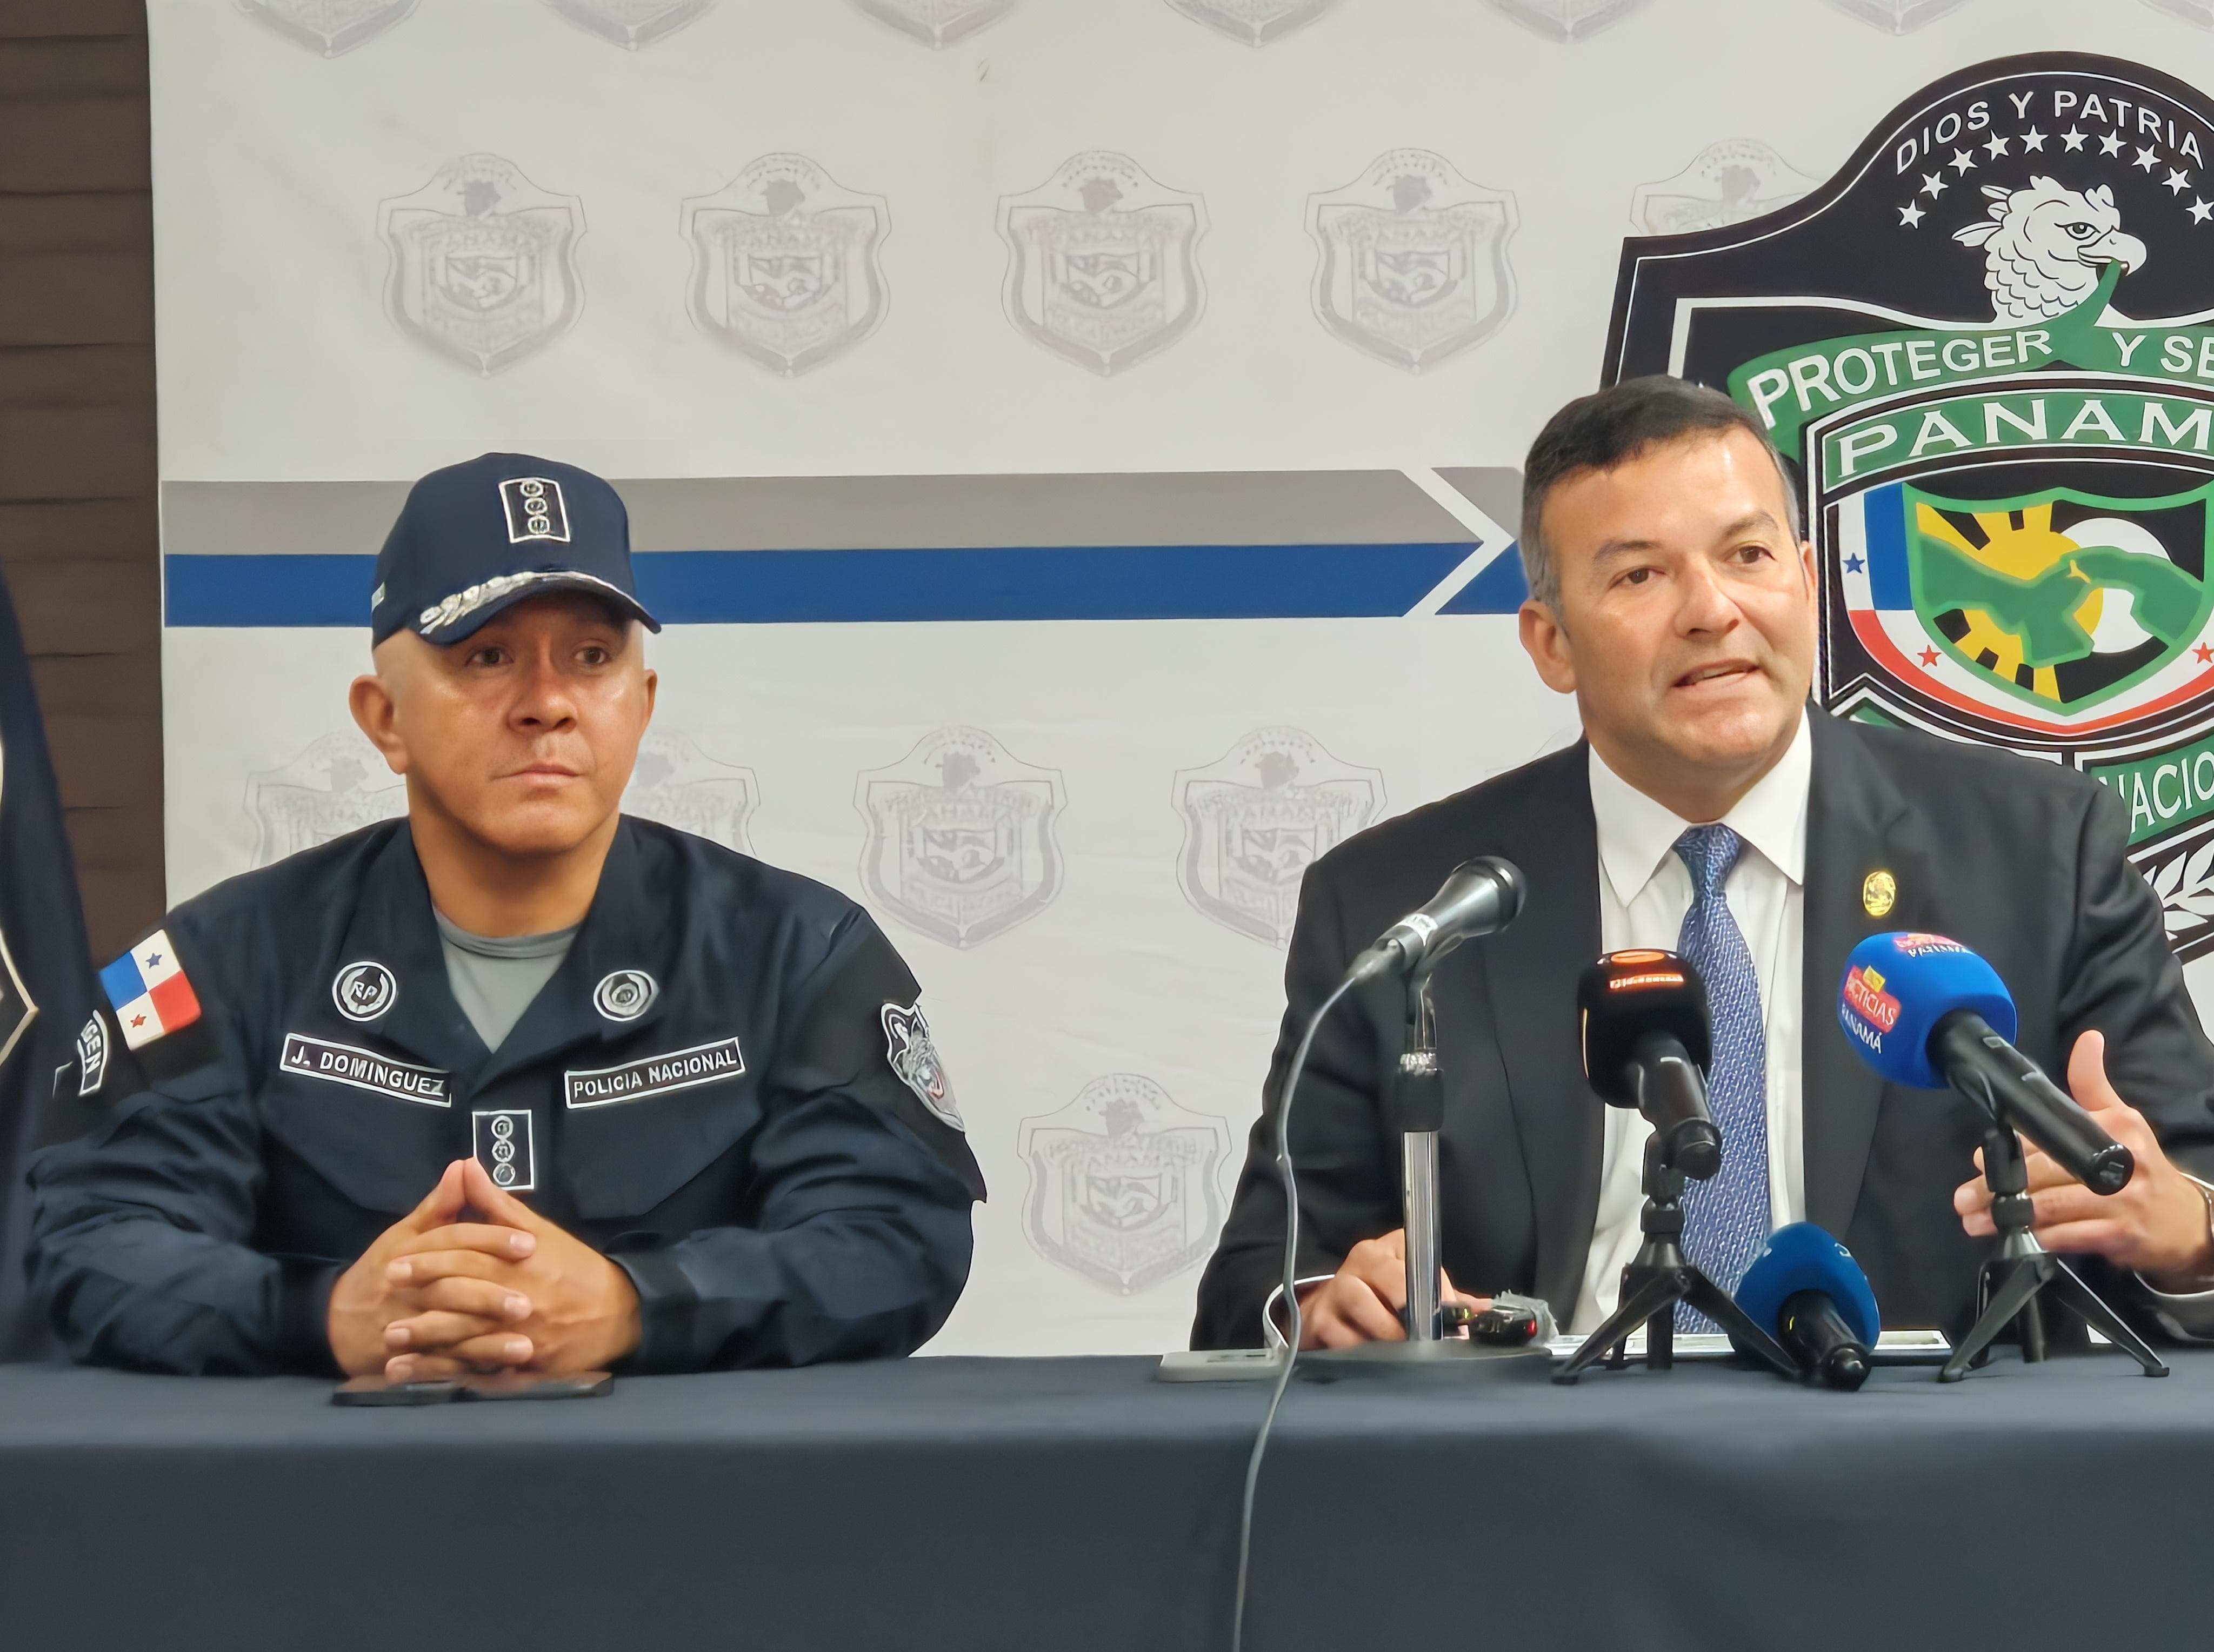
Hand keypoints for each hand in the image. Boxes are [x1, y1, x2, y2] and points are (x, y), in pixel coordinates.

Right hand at [326, 1161, 536, 1377]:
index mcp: (410, 1253)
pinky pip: (441, 1368)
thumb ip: (439, 1205)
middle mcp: (408, 1290)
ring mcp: (407, 1328)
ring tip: (525, 1346)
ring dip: (486, 1343)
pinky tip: (500, 1375)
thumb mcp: (404, 1233)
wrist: (334, 1321)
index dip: (491, 1240)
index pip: (453, 1242)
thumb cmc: (380, 1271)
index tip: (529, 1243)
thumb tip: (464, 1165)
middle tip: (530, 1302)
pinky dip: (469, 1372)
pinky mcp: (409, 1359)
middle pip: (451, 1290)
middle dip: (490, 1297)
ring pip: (449, 1335)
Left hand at [383, 1157, 641, 1379]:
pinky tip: (417, 1376)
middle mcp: (519, 1300)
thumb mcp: (539, 1231)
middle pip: (462, 1299)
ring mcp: (522, 1337)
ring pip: (467, 1340)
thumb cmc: (574, 1267)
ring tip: (391, 1343)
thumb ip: (497, 1204)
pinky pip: (480, 1373)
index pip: (468, 1259)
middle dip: (420, 1300)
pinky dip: (445, 1375)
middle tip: (384, 1300)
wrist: (619, 1314)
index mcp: (520, 1264)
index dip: (429, 1262)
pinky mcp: (525, 1367)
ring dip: (426, 1342)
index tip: (394, 1265)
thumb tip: (465, 1166)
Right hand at [1292, 1229, 1489, 1349]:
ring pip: (1363, 1305)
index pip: (1421, 1263)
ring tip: (1400, 1353)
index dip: (1439, 1293)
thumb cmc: (1380, 1297)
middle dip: (1413, 1313)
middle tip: (1427, 1340)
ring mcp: (1337, 1287)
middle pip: (1392, 1279)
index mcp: (1391, 1249)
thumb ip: (1447, 1300)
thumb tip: (1482, 1312)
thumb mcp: (1413, 1290)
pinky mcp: (1319, 1317)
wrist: (1329, 1309)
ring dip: (1386, 1334)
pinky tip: (1371, 1358)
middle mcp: (1362, 1260)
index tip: (1451, 1321)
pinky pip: (1343, 1336)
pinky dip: (1360, 1350)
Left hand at [1953, 1030, 2213, 1287]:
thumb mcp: (2122, 1118)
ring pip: (2053, 1207)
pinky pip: (2070, 1237)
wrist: (2185, 1220)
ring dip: (2010, 1216)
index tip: (1979, 1158)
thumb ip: (2092, 1082)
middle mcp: (2120, 1162)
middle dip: (1999, 1186)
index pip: (2054, 1133)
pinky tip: (2017, 1238)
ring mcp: (2122, 1202)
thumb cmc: (2140, 1166)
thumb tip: (2087, 1038)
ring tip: (1975, 1221)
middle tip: (1964, 1198)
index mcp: (2115, 1127)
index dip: (2014, 1147)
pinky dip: (2041, 1238)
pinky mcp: (2121, 1235)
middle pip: (2046, 1172)